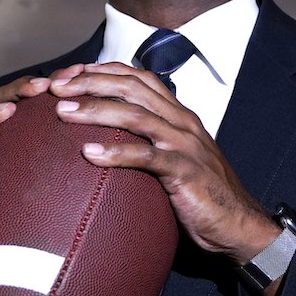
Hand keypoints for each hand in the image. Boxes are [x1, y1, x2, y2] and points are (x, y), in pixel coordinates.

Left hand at [46, 62, 281, 264]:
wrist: (239, 225)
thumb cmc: (202, 195)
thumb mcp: (175, 159)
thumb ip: (151, 144)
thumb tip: (111, 142)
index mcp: (179, 115)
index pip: (139, 78)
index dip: (104, 70)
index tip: (71, 73)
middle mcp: (182, 122)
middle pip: (132, 88)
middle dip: (91, 82)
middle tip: (55, 87)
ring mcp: (185, 145)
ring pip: (136, 116)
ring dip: (95, 110)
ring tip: (62, 111)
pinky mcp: (185, 172)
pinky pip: (147, 158)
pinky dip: (117, 154)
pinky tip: (89, 154)